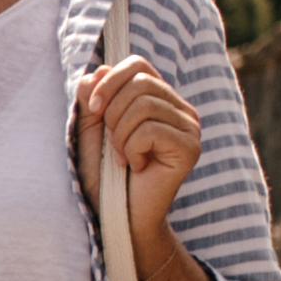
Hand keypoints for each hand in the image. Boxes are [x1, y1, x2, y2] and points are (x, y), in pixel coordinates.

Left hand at [74, 55, 203, 241]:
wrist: (116, 216)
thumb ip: (92, 98)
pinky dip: (132, 149)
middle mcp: (180, 109)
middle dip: (112, 113)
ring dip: (121, 135)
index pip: (137, 64)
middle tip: (112, 144)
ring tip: (124, 159)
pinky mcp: (190, 148)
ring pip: (144, 104)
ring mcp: (189, 128)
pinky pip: (151, 130)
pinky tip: (137, 167)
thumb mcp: (90, 129)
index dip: (110, 81)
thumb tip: (98, 70)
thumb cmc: (103, 175)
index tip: (94, 109)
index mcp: (159, 99)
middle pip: (140, 82)